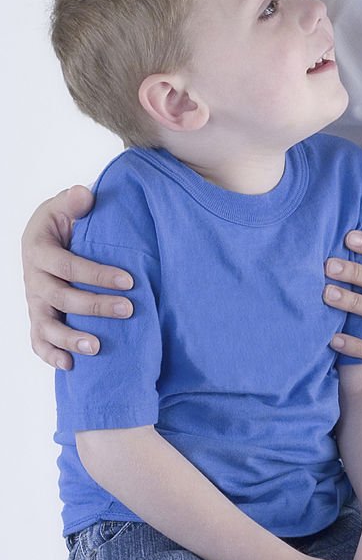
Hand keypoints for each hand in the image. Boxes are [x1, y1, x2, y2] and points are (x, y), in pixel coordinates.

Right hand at [22, 186, 133, 369]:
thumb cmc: (62, 218)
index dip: (98, 274)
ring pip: (47, 324)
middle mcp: (33, 277)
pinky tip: (70, 365)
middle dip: (95, 305)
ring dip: (71, 337)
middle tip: (128, 309)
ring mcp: (34, 299)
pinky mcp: (38, 314)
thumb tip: (83, 194)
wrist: (46, 233)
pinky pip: (38, 339)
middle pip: (62, 297)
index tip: (129, 281)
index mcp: (38, 249)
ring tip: (97, 348)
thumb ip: (75, 201)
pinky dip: (50, 354)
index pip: (69, 265)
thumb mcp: (66, 204)